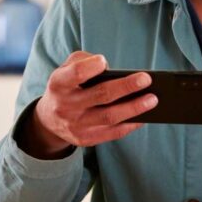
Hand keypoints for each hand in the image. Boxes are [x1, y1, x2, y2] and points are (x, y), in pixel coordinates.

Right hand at [24, 52, 156, 157]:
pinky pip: (112, 133)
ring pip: (110, 117)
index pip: (75, 74)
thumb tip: (112, 71)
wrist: (49, 119)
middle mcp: (66, 106)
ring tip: (153, 99)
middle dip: (126, 87)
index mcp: (59, 84)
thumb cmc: (66, 86)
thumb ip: (83, 61)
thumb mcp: (65, 69)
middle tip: (146, 79)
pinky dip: (130, 124)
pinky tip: (144, 116)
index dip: (90, 67)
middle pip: (100, 95)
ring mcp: (75, 125)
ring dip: (134, 108)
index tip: (103, 61)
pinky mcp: (85, 139)